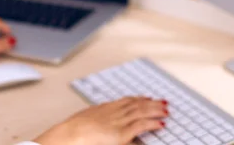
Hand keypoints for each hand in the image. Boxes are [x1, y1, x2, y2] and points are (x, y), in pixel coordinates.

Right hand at [33, 97, 167, 144]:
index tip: (146, 97)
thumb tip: (97, 124)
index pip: (125, 101)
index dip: (137, 99)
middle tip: (162, 101)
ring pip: (141, 112)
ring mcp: (118, 122)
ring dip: (155, 110)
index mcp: (104, 109)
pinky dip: (152, 123)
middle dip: (151, 102)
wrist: (67, 136)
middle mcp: (113, 112)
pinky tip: (161, 124)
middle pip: (136, 104)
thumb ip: (94, 120)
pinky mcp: (121, 134)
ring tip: (165, 110)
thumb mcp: (84, 121)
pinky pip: (140, 126)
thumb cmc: (71, 132)